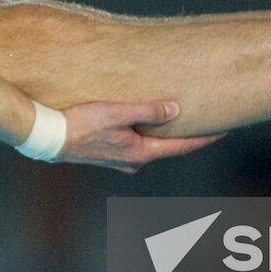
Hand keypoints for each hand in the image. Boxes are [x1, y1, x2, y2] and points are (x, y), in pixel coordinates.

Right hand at [58, 101, 226, 173]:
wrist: (46, 136)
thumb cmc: (79, 124)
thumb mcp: (117, 113)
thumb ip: (148, 111)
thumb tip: (176, 110)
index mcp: (139, 153)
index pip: (181, 146)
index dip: (204, 138)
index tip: (225, 130)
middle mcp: (132, 161)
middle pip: (168, 147)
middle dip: (186, 135)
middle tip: (205, 120)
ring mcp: (118, 159)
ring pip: (150, 145)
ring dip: (163, 133)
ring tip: (176, 118)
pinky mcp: (106, 153)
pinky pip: (134, 142)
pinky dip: (144, 132)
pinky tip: (142, 122)